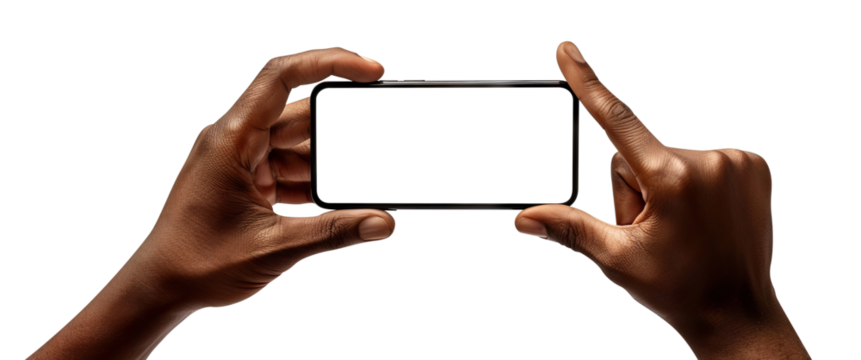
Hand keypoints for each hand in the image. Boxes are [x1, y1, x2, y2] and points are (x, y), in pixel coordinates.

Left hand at [129, 47, 396, 309]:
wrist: (159, 288)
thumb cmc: (197, 263)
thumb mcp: (276, 247)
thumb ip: (336, 232)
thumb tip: (383, 222)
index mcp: (232, 138)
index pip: (282, 75)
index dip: (330, 62)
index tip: (371, 71)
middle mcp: (233, 139)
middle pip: (297, 112)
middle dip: (335, 135)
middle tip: (363, 157)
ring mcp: (237, 158)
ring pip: (295, 143)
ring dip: (321, 166)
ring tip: (337, 196)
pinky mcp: (243, 178)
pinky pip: (285, 165)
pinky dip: (308, 182)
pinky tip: (324, 206)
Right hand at [512, 41, 803, 356]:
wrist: (738, 314)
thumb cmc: (679, 289)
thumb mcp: (616, 259)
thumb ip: (569, 228)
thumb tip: (525, 218)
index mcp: (671, 180)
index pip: (616, 120)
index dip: (587, 82)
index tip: (568, 50)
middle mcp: (708, 161)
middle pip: (638, 152)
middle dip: (634, 187)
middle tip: (653, 229)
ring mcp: (736, 161)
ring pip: (667, 156)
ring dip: (662, 187)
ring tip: (679, 228)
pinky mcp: (753, 165)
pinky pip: (699, 159)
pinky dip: (691, 184)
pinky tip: (701, 218)